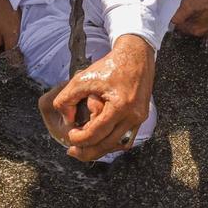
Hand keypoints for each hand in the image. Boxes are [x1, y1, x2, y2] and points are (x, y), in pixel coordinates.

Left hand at [45, 34, 155, 162]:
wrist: (136, 55)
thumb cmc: (110, 65)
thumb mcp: (82, 78)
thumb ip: (67, 99)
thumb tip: (66, 120)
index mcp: (120, 106)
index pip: (96, 134)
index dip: (79, 139)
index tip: (70, 135)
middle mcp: (133, 115)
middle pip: (108, 145)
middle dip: (87, 151)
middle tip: (72, 151)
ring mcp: (140, 117)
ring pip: (118, 145)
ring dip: (100, 149)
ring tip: (84, 147)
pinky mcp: (141, 116)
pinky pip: (126, 138)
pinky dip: (112, 142)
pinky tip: (100, 139)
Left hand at [171, 0, 207, 38]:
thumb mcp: (191, 2)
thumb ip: (179, 12)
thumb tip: (169, 20)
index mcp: (195, 29)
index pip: (178, 26)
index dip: (174, 17)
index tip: (174, 9)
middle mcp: (205, 33)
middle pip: (190, 26)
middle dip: (187, 19)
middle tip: (186, 7)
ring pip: (203, 25)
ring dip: (200, 18)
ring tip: (200, 7)